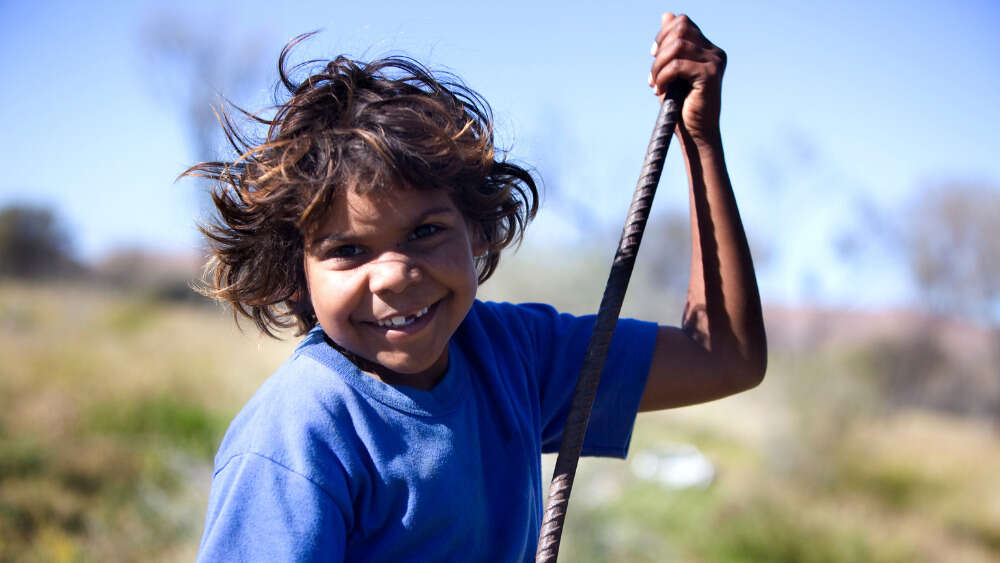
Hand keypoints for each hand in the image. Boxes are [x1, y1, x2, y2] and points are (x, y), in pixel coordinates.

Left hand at [649, 13, 725, 144]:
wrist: (695, 136)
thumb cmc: (682, 108)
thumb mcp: (670, 71)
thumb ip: (669, 45)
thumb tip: (667, 14)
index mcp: (708, 50)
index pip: (683, 23)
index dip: (663, 35)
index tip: (653, 55)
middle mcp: (715, 52)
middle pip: (680, 29)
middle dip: (659, 50)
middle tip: (653, 75)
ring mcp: (715, 62)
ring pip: (677, 45)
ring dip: (658, 65)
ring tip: (655, 84)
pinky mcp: (711, 74)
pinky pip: (677, 64)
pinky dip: (662, 76)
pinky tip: (660, 90)